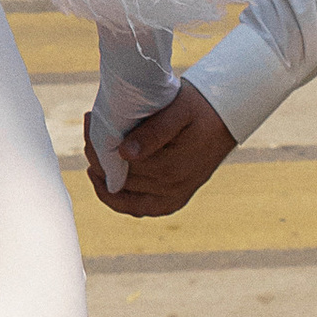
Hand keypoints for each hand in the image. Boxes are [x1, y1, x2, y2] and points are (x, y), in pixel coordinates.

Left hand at [91, 81, 234, 215]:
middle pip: (119, 178)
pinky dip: (117, 198)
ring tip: (94, 149)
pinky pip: (136, 208)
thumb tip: (124, 153)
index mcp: (172, 168)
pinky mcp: (172, 202)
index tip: (90, 118)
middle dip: (98, 154)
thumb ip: (153, 132)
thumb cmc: (200, 108)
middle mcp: (172, 190)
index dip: (99, 142)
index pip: (121, 162)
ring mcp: (172, 200)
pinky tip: (104, 180)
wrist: (226, 117)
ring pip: (123, 197)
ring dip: (103, 175)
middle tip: (90, 124)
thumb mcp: (178, 111)